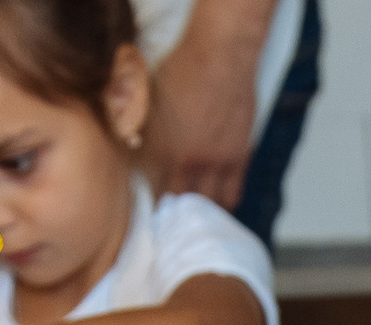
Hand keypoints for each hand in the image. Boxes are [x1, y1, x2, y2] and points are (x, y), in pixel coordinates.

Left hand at [142, 21, 262, 206]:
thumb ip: (138, 128)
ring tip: (196, 221)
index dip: (152, 205)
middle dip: (175, 217)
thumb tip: (131, 146)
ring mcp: (215, 161)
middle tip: (173, 224)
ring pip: (209, 204)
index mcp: (161, 148)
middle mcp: (187, 160)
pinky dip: (224, 204)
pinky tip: (219, 208)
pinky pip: (232, 192)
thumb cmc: (182, 68)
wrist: (220, 55)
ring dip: (201, 215)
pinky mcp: (238, 157)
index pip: (153, 191)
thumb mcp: (148, 98)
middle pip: (180, 204)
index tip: (151, 213)